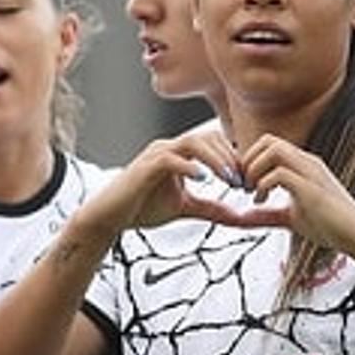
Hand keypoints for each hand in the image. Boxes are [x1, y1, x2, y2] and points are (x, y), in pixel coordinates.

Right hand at [86, 132, 262, 235]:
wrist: (108, 217)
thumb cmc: (141, 208)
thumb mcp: (185, 208)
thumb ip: (211, 208)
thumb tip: (238, 216)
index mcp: (178, 153)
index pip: (215, 143)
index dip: (234, 159)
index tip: (246, 182)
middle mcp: (168, 148)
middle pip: (209, 137)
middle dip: (229, 158)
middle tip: (241, 182)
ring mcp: (156, 155)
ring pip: (194, 142)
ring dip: (216, 159)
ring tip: (229, 179)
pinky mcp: (145, 167)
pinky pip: (171, 158)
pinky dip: (190, 167)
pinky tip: (203, 181)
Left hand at [240, 134, 354, 253]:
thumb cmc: (329, 225)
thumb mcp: (289, 218)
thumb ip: (266, 215)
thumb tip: (241, 218)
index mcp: (301, 165)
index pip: (268, 144)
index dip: (249, 160)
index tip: (243, 184)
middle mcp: (306, 162)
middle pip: (267, 140)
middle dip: (247, 160)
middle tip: (245, 185)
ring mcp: (310, 172)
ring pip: (273, 149)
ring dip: (254, 169)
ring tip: (253, 191)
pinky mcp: (311, 187)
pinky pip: (279, 173)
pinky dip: (262, 185)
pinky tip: (261, 201)